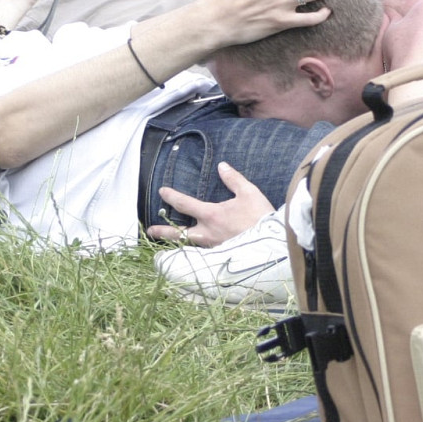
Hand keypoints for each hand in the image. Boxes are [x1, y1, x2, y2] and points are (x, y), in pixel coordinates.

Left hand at [146, 163, 276, 246]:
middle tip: (150, 230)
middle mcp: (207, 233)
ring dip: (176, 242)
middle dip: (163, 231)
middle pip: (178, 233)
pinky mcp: (221, 256)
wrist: (272, 244)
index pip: (184, 204)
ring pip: (188, 245)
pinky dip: (191, 251)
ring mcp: (213, 247)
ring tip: (167, 243)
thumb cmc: (260, 217)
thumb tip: (222, 166)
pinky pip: (201, 253)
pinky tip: (190, 250)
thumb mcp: (249, 192)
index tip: (162, 191)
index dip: (171, 196)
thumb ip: (233, 179)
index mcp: (211, 215)